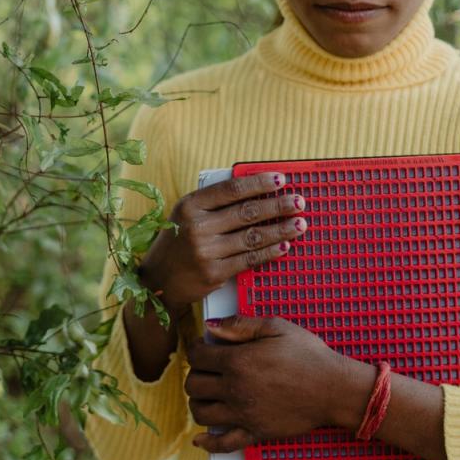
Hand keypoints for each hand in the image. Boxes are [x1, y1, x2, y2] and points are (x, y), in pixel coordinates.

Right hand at [138, 171, 306, 314]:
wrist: (159, 280)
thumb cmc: (178, 242)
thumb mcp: (186, 215)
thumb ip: (214, 203)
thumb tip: (256, 191)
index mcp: (190, 205)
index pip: (232, 189)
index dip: (259, 183)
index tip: (280, 179)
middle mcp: (197, 226)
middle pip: (246, 212)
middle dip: (277, 206)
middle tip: (298, 202)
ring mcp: (206, 251)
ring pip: (252, 236)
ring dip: (281, 230)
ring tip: (300, 223)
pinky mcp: (214, 273)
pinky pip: (249, 259)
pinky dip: (270, 252)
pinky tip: (285, 246)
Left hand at [183, 315, 370, 452]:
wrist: (335, 389)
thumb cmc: (309, 355)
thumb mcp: (276, 327)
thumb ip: (240, 325)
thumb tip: (210, 327)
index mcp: (238, 361)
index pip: (197, 357)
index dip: (195, 349)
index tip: (201, 348)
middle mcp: (235, 389)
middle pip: (194, 385)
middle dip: (195, 374)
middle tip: (206, 370)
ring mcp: (244, 414)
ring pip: (201, 413)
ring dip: (198, 403)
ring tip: (207, 395)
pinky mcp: (255, 433)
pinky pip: (224, 444)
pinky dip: (208, 443)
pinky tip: (200, 439)